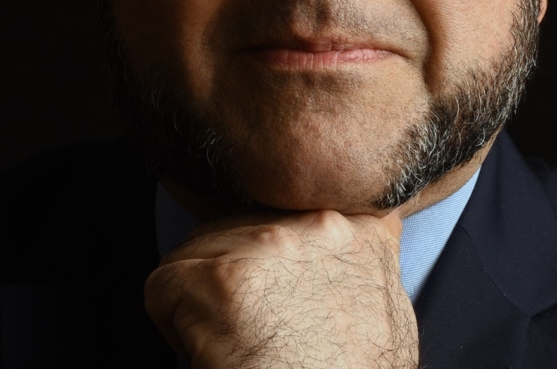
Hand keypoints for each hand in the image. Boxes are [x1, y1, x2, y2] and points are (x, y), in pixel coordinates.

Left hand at [144, 209, 417, 367]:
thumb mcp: (390, 310)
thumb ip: (366, 261)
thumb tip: (359, 244)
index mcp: (364, 229)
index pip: (297, 205)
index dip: (278, 249)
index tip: (277, 283)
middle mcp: (319, 223)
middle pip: (244, 222)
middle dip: (239, 271)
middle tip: (258, 325)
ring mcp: (269, 244)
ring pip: (201, 248)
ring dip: (205, 294)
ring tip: (239, 340)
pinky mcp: (219, 276)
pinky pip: (165, 284)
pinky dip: (174, 322)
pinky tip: (214, 352)